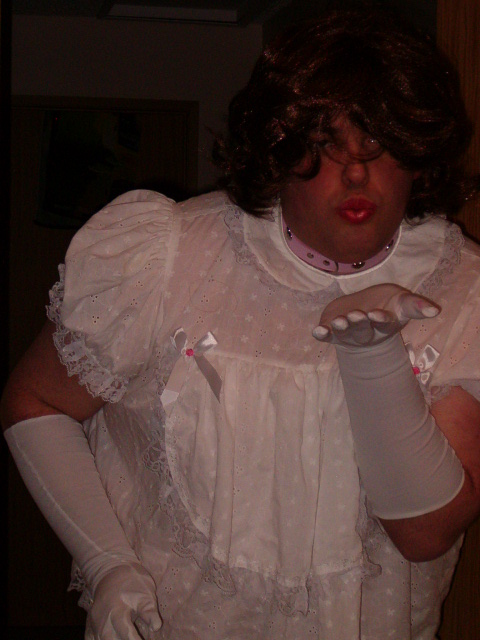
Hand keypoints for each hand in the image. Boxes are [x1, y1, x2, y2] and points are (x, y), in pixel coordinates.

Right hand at [89, 564, 161, 639]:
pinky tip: (111, 637)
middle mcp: (103, 619)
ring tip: (123, 638)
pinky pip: (91, 638)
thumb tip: (156, 626)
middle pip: (110, 639)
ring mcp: (94, 622)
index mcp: (118, 610)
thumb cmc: (133, 581)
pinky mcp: (90, 623)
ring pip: (100, 639)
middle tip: (136, 639)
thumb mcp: (144, 593)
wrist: (112, 569)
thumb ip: (149, 611)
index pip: (126, 633)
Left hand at [312, 283, 439, 347]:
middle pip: (362, 330)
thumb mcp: (403, 302)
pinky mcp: (331, 331)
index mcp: (384, 325)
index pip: (384, 324)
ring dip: (340, 328)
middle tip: (356, 315)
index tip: (377, 314)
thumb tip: (435, 310)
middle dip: (358, 323)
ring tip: (339, 321)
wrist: (364, 311)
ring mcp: (347, 334)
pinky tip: (317, 332)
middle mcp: (366, 333)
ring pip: (344, 333)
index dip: (380, 320)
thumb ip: (417, 306)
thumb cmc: (387, 305)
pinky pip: (326, 335)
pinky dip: (321, 334)